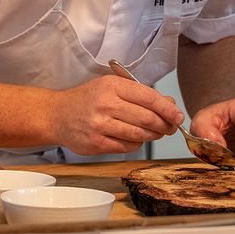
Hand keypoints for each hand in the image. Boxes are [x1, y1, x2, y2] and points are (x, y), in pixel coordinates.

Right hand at [51, 76, 183, 155]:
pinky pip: (128, 146)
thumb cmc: (87, 99)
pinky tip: (133, 138)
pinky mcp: (97, 143)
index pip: (149, 97)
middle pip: (147, 118)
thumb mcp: (111, 86)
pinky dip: (136, 144)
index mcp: (112, 86)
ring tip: (154, 132)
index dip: (168, 109)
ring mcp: (101, 125)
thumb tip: (169, 105)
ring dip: (153, 136)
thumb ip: (140, 94)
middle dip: (164, 125)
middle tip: (170, 127)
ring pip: (140, 135)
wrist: (57, 115)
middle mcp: (106, 104)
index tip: (177, 115)